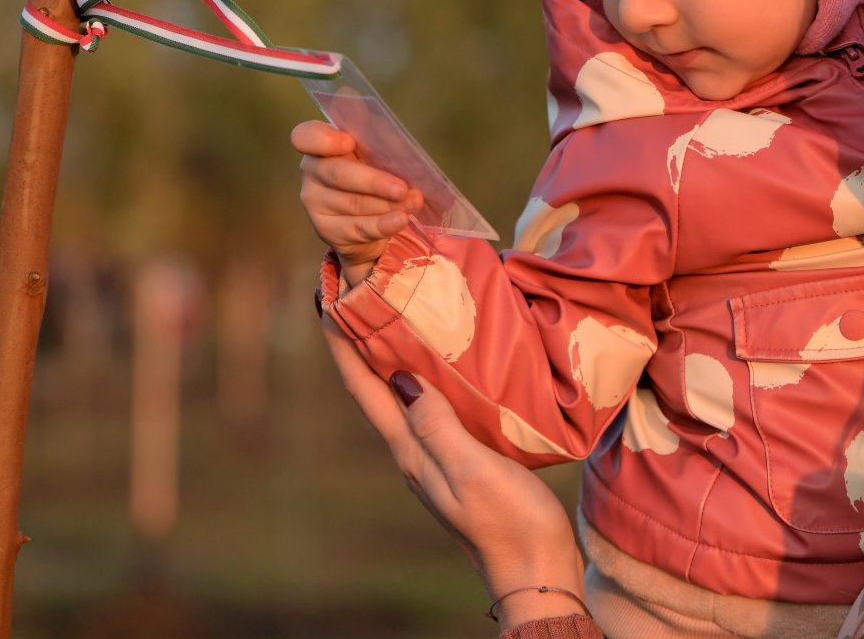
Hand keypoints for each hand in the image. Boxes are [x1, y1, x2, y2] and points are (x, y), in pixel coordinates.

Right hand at [293, 119, 418, 285]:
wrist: (369, 217)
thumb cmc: (372, 172)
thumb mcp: (374, 154)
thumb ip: (380, 147)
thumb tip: (405, 154)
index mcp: (321, 146)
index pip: (306, 137)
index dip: (324, 140)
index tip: (349, 142)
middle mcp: (312, 172)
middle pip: (338, 174)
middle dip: (373, 181)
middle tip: (401, 188)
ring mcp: (316, 203)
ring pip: (353, 203)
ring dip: (387, 205)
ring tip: (413, 202)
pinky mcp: (327, 230)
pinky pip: (358, 228)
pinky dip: (383, 224)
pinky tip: (400, 220)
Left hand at [323, 322, 586, 624]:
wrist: (536, 570)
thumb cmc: (509, 522)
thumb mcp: (472, 469)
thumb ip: (437, 425)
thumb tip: (401, 377)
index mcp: (412, 451)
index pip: (365, 390)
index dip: (344, 345)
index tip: (327, 300)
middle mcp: (416, 451)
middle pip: (377, 388)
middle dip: (362, 342)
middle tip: (359, 292)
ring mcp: (438, 457)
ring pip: (405, 395)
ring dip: (393, 355)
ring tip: (396, 314)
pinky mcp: (464, 458)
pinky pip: (435, 405)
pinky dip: (430, 375)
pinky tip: (447, 362)